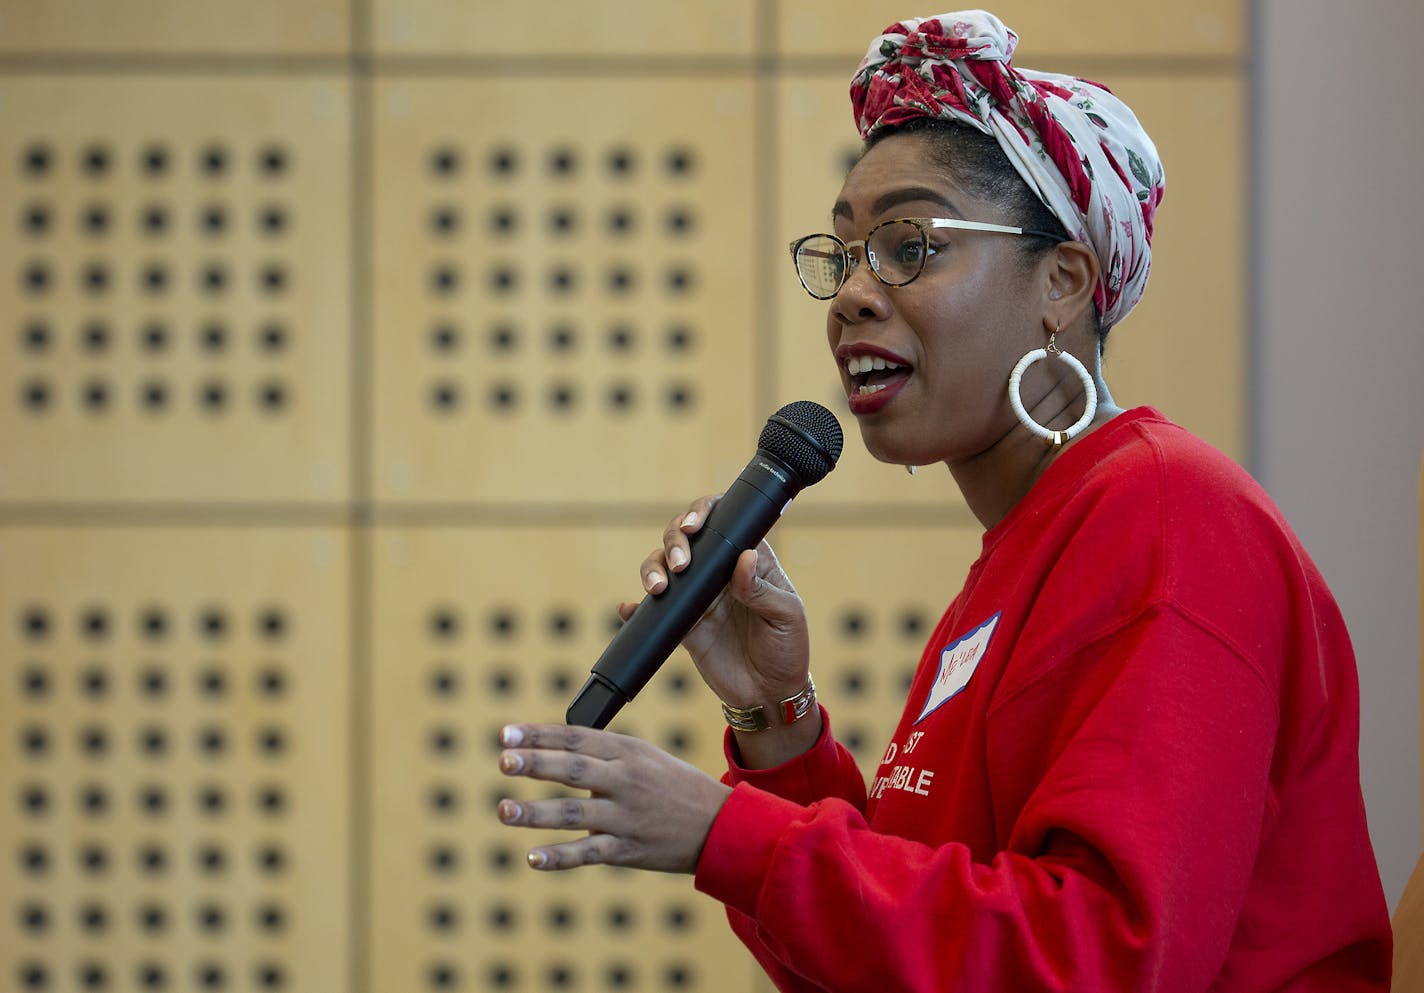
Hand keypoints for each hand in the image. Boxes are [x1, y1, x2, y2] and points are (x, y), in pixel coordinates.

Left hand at [496, 722, 731, 873]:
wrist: (721, 826)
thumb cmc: (677, 787)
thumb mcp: (646, 756)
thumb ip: (604, 753)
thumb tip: (554, 747)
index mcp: (628, 752)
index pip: (576, 738)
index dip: (539, 735)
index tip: (505, 734)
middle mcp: (626, 780)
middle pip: (573, 769)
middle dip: (535, 764)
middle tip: (503, 761)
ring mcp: (626, 816)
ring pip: (573, 812)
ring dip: (535, 812)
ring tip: (503, 810)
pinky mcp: (628, 850)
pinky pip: (588, 853)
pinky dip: (559, 857)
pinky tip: (532, 857)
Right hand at [625, 495, 811, 709]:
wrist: (769, 695)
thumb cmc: (787, 649)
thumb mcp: (787, 616)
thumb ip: (762, 590)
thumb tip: (743, 558)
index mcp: (749, 560)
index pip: (723, 522)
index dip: (703, 512)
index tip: (694, 524)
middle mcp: (719, 572)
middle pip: (685, 539)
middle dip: (673, 541)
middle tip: (680, 564)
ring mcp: (698, 597)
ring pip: (663, 568)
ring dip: (653, 568)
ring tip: (658, 587)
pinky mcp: (682, 624)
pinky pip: (652, 611)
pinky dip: (636, 607)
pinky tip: (629, 608)